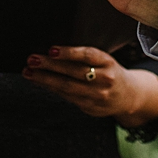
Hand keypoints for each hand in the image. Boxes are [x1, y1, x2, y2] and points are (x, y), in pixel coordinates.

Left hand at [22, 46, 157, 127]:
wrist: (129, 96)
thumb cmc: (110, 72)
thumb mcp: (104, 60)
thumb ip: (85, 57)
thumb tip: (54, 51)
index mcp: (108, 62)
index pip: (88, 56)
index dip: (69, 52)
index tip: (52, 49)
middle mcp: (104, 79)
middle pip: (74, 72)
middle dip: (50, 66)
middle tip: (32, 59)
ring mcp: (98, 96)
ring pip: (68, 87)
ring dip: (45, 79)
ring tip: (29, 72)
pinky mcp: (91, 107)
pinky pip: (68, 97)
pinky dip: (52, 89)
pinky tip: (40, 82)